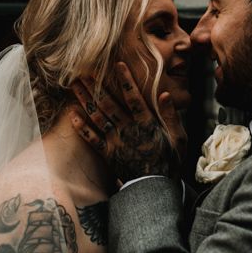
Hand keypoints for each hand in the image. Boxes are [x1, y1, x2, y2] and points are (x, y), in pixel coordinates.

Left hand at [70, 62, 186, 182]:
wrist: (155, 188)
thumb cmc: (170, 162)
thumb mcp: (179, 138)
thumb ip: (171, 116)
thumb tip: (164, 94)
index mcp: (146, 123)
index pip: (134, 97)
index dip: (126, 80)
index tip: (117, 65)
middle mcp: (128, 129)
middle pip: (109, 104)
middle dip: (95, 86)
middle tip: (83, 71)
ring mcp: (116, 142)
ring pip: (97, 117)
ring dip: (85, 100)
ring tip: (74, 86)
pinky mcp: (108, 154)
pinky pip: (92, 139)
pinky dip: (82, 127)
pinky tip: (72, 115)